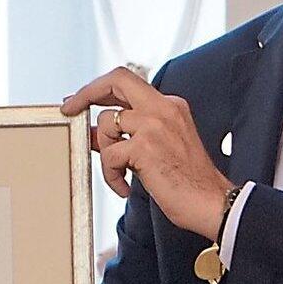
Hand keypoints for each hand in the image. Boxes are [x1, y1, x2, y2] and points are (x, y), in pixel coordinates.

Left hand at [61, 66, 231, 239]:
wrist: (213, 203)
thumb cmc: (187, 181)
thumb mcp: (156, 149)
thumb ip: (128, 135)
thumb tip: (94, 133)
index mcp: (169, 106)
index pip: (128, 83)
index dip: (100, 87)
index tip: (80, 99)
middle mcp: (163, 108)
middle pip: (117, 80)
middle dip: (87, 92)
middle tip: (69, 108)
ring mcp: (155, 125)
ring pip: (107, 124)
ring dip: (105, 151)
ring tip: (120, 173)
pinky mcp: (145, 146)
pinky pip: (109, 155)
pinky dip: (111, 175)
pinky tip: (124, 187)